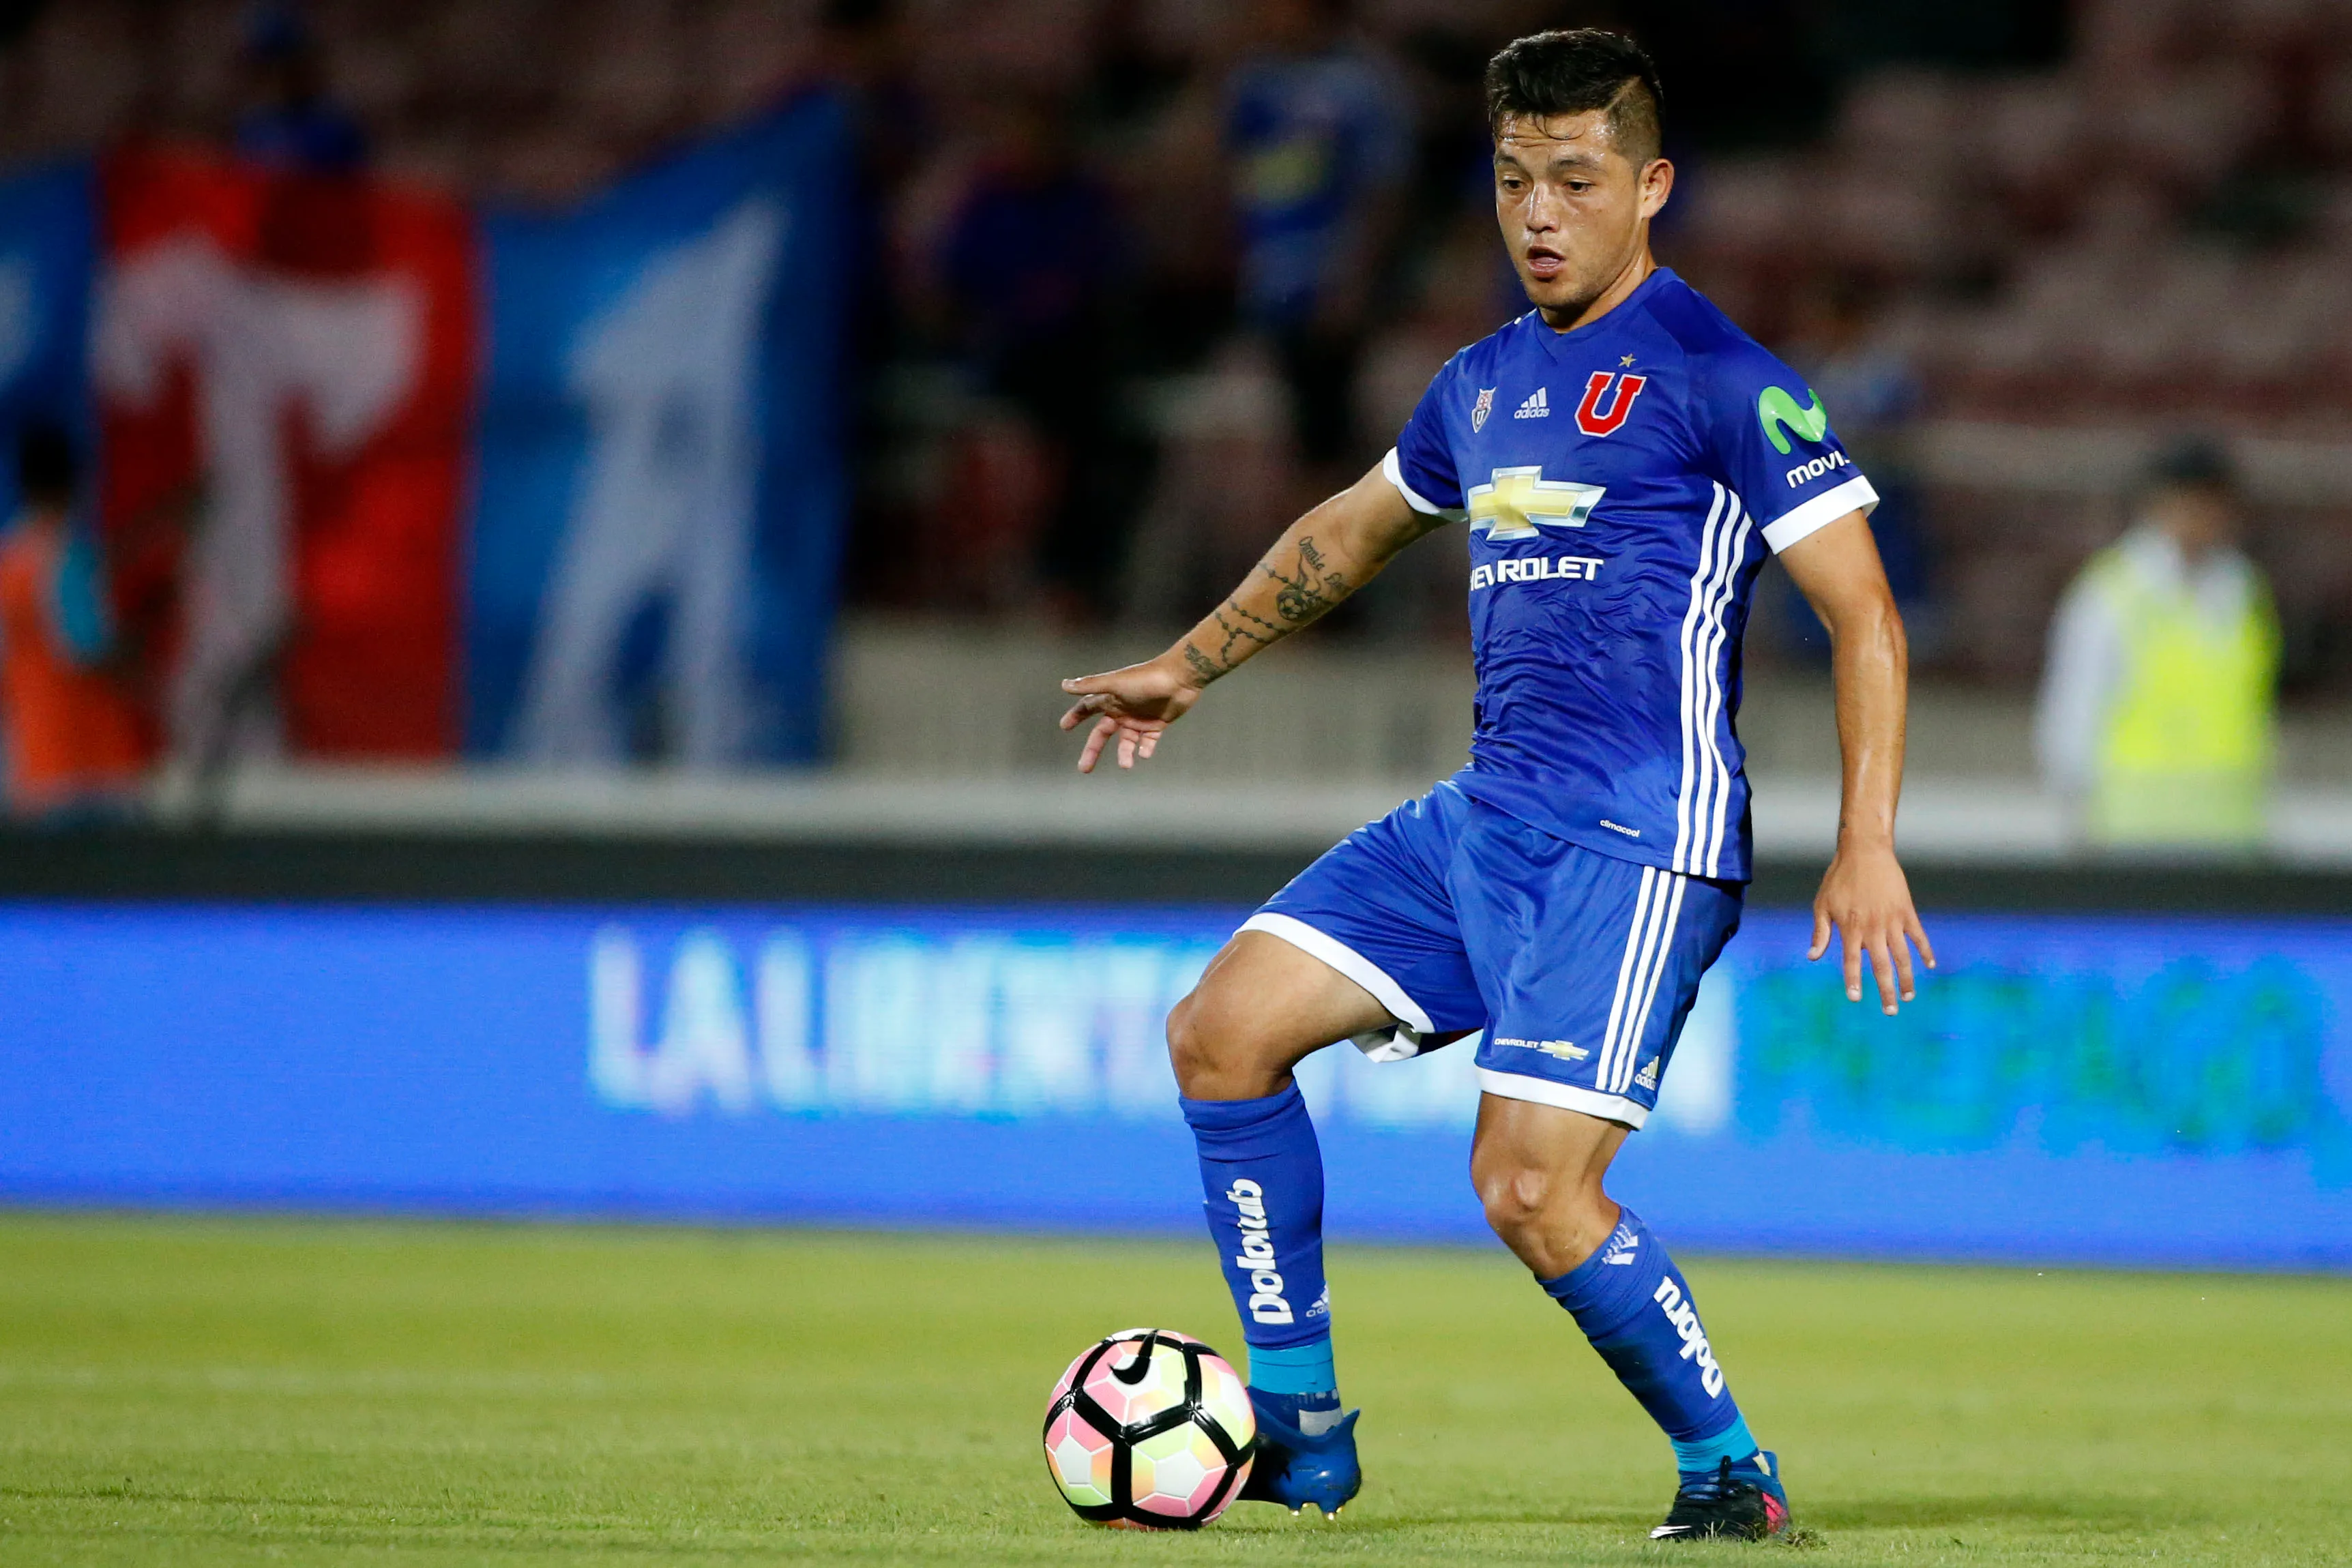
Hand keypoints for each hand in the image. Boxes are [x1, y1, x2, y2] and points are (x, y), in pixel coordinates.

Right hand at [1058, 656, 1204, 772]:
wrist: (1180, 678)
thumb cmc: (1145, 678)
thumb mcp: (1114, 683)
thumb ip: (1090, 685)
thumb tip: (1063, 685)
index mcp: (1110, 699)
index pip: (1087, 708)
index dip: (1075, 717)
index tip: (1064, 727)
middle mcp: (1122, 710)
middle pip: (1102, 733)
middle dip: (1093, 750)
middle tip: (1084, 768)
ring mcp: (1139, 718)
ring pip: (1126, 742)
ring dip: (1124, 754)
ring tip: (1126, 764)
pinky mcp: (1156, 725)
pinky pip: (1147, 742)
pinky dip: (1145, 750)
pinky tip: (1144, 753)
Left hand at [1808, 838, 1934, 1013]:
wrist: (1865, 851)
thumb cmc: (1839, 878)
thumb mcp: (1823, 904)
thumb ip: (1821, 932)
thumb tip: (1812, 957)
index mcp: (1851, 928)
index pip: (1851, 961)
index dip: (1854, 981)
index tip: (1856, 998)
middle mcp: (1873, 928)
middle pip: (1881, 966)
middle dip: (1886, 990)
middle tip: (1891, 1011)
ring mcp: (1892, 920)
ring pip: (1903, 956)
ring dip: (1907, 978)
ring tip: (1909, 995)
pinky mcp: (1907, 911)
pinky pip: (1918, 936)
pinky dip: (1925, 951)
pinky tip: (1930, 965)